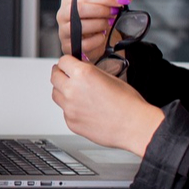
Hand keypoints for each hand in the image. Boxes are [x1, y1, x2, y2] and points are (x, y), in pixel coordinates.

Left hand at [49, 56, 166, 156]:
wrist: (133, 126)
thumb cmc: (128, 103)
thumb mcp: (110, 77)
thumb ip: (90, 72)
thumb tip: (81, 70)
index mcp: (82, 74)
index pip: (63, 61)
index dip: (67, 62)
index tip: (68, 64)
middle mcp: (72, 89)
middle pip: (54, 77)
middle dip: (60, 74)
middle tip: (65, 75)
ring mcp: (69, 107)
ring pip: (56, 94)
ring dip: (62, 91)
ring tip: (75, 93)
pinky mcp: (70, 122)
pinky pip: (65, 111)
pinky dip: (71, 108)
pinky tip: (84, 109)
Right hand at [55, 0, 134, 62]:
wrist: (91, 41)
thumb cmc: (94, 21)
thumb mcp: (104, 6)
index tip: (121, 0)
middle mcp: (63, 14)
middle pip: (81, 8)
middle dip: (102, 11)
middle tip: (114, 13)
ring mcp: (63, 30)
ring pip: (82, 25)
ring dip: (101, 24)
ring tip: (108, 24)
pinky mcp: (68, 46)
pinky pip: (85, 43)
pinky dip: (98, 40)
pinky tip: (101, 36)